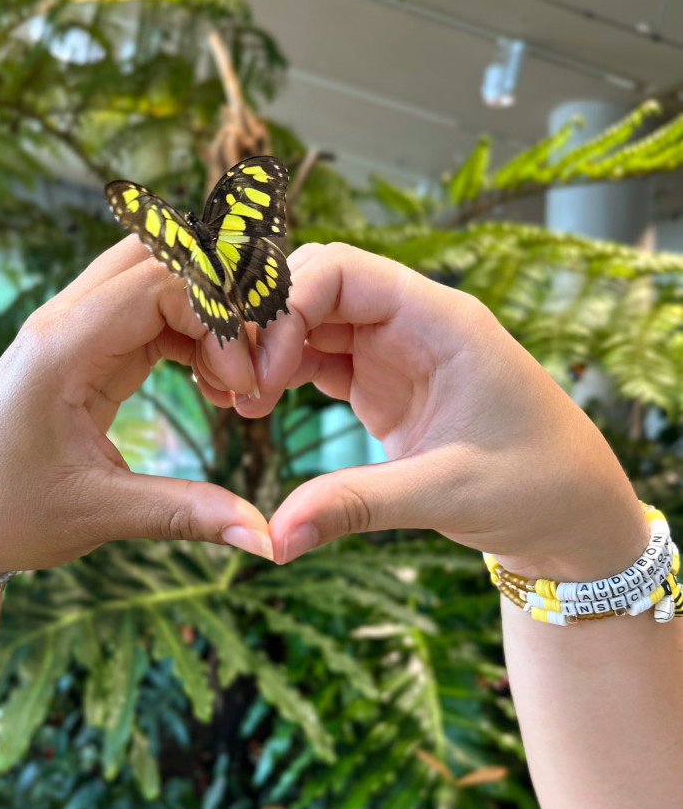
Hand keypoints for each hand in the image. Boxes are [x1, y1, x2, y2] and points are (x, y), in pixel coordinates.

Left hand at [0, 237, 272, 578]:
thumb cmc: (8, 516)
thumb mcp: (101, 515)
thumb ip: (188, 514)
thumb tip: (267, 540)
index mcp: (60, 348)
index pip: (162, 283)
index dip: (220, 323)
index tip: (243, 388)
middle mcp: (62, 321)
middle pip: (160, 258)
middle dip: (220, 302)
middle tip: (252, 366)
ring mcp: (69, 329)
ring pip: (154, 277)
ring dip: (205, 317)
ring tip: (233, 382)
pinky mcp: (80, 350)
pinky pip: (147, 313)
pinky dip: (189, 335)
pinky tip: (212, 386)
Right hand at [237, 242, 647, 580]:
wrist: (574, 515)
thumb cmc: (537, 487)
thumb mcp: (445, 493)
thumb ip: (355, 505)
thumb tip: (275, 538)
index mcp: (441, 320)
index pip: (344, 269)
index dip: (287, 306)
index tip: (262, 369)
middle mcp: (413, 322)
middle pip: (317, 285)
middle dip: (265, 323)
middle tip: (234, 383)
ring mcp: (395, 351)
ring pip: (310, 321)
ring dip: (265, 349)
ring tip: (234, 399)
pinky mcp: (381, 384)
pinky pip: (316, 358)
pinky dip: (280, 374)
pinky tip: (253, 405)